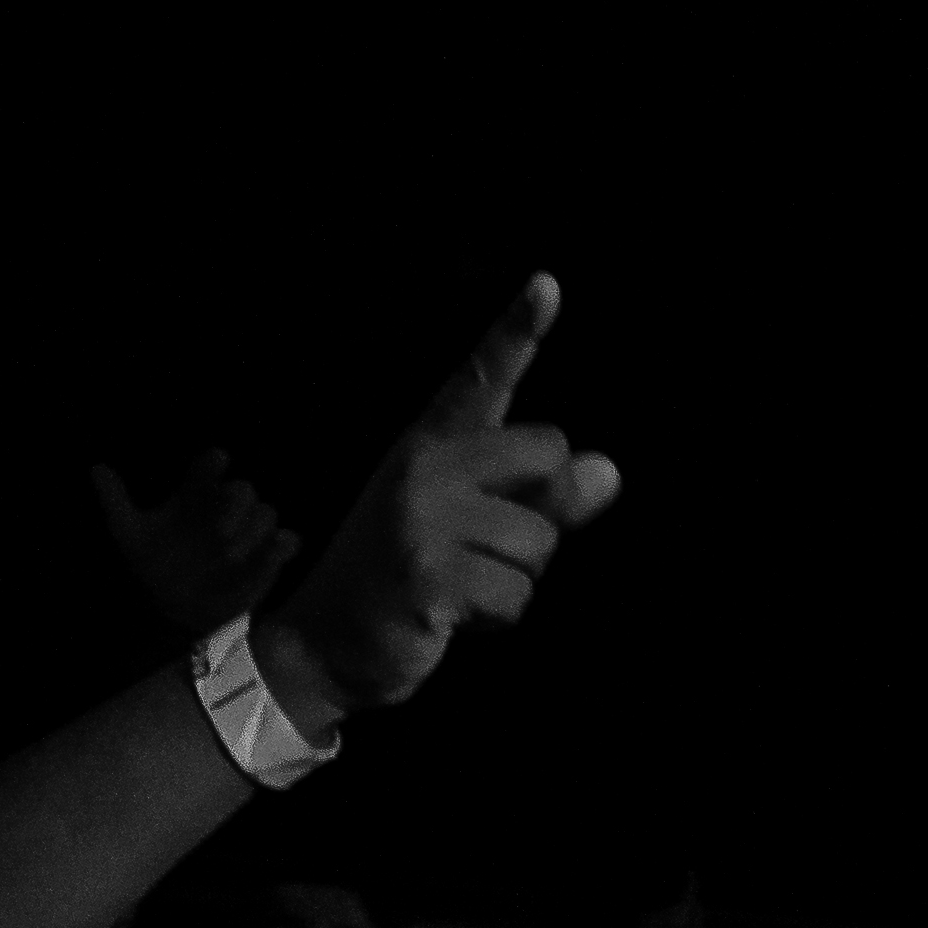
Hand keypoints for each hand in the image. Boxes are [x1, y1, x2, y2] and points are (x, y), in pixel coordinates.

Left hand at [89, 448, 302, 637]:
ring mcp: (250, 532)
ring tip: (229, 555)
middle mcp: (225, 508)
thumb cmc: (154, 565)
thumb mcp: (130, 534)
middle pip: (242, 489)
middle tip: (217, 525)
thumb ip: (116, 501)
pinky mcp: (270, 555)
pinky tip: (273, 549)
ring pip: (265, 514)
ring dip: (251, 530)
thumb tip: (96, 468)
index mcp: (196, 496)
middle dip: (235, 501)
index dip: (213, 464)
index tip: (216, 461)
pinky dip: (283, 544)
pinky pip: (287, 541)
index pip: (209, 469)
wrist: (177, 608)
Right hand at [260, 275, 624, 727]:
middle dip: (541, 512)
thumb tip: (607, 469)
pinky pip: (517, 592)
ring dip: (517, 577)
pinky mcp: (427, 573)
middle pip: (547, 454)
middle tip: (483, 546)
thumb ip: (541, 494)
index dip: (517, 330)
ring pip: (540, 538)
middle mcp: (423, 468)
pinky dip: (499, 616)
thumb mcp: (471, 525)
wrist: (320, 644)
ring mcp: (421, 518)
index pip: (481, 379)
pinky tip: (451, 615)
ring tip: (459, 585)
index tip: (548, 283)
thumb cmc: (407, 579)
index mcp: (430, 445)